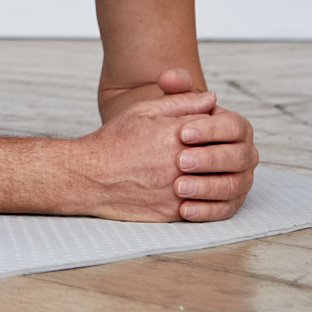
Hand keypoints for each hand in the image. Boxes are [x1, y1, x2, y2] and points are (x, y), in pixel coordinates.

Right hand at [71, 85, 221, 221]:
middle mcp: (180, 163)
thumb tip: (211, 99)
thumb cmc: (114, 141)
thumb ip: (181, 102)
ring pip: (217, 185)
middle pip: (221, 156)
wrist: (89, 177)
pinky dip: (206, 200)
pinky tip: (200, 191)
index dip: (218, 126)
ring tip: (208, 171)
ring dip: (218, 177)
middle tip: (216, 150)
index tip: (212, 129)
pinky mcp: (172, 212)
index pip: (217, 126)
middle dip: (222, 151)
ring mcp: (178, 190)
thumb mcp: (144, 111)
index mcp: (176, 134)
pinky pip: (203, 208)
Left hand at [156, 68, 257, 222]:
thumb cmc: (172, 127)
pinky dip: (206, 211)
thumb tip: (172, 78)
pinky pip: (224, 210)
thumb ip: (172, 90)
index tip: (183, 132)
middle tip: (180, 161)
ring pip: (233, 187)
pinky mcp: (229, 203)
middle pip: (238, 157)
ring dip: (207, 188)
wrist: (162, 153)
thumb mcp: (171, 106)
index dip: (211, 129)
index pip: (234, 126)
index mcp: (236, 127)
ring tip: (178, 187)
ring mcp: (240, 180)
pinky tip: (184, 209)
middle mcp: (244, 153)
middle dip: (210, 159)